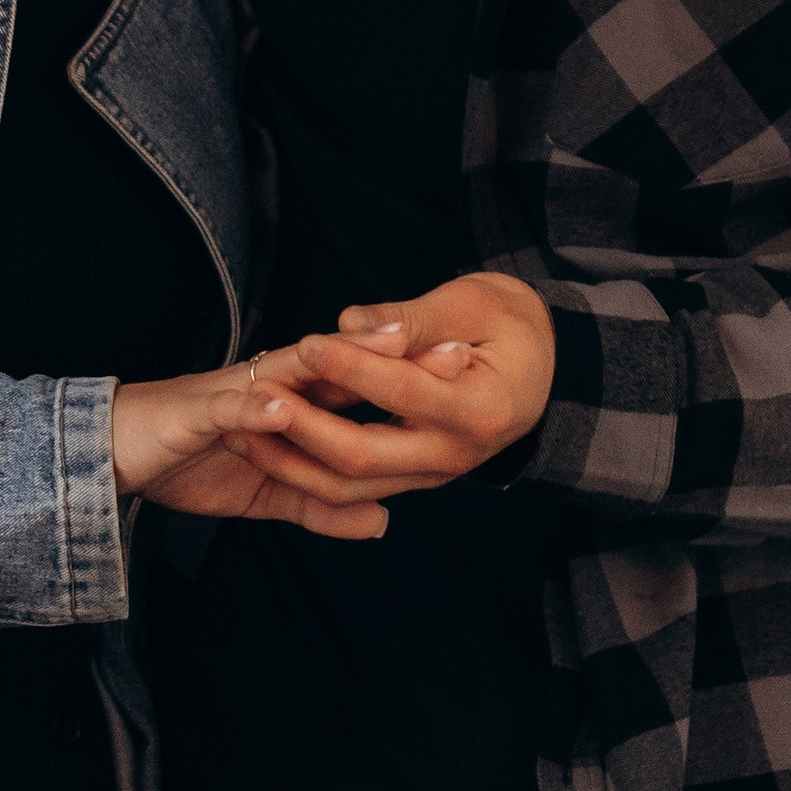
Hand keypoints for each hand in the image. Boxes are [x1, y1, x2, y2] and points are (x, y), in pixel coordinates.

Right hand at [110, 345, 456, 540]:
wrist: (114, 452)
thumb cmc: (189, 463)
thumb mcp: (267, 493)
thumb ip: (321, 503)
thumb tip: (381, 522)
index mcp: (291, 405)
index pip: (360, 387)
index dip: (409, 383)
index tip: (469, 377)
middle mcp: (271, 388)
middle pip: (342, 364)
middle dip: (396, 354)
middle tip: (456, 343)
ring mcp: (238, 395)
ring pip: (295, 370)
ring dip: (342, 359)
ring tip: (391, 343)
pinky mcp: (199, 412)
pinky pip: (232, 408)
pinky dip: (256, 409)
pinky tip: (284, 409)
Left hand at [240, 272, 556, 502]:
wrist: (549, 369)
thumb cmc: (512, 322)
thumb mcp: (474, 302)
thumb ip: (412, 317)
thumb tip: (347, 321)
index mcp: (480, 409)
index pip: (402, 393)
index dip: (351, 369)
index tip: (306, 343)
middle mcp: (455, 455)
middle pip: (365, 457)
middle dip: (304, 429)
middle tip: (256, 397)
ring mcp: (432, 473)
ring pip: (349, 488)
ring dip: (290, 462)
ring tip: (241, 427)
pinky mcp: (412, 475)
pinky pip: (352, 489)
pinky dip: (305, 471)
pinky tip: (266, 443)